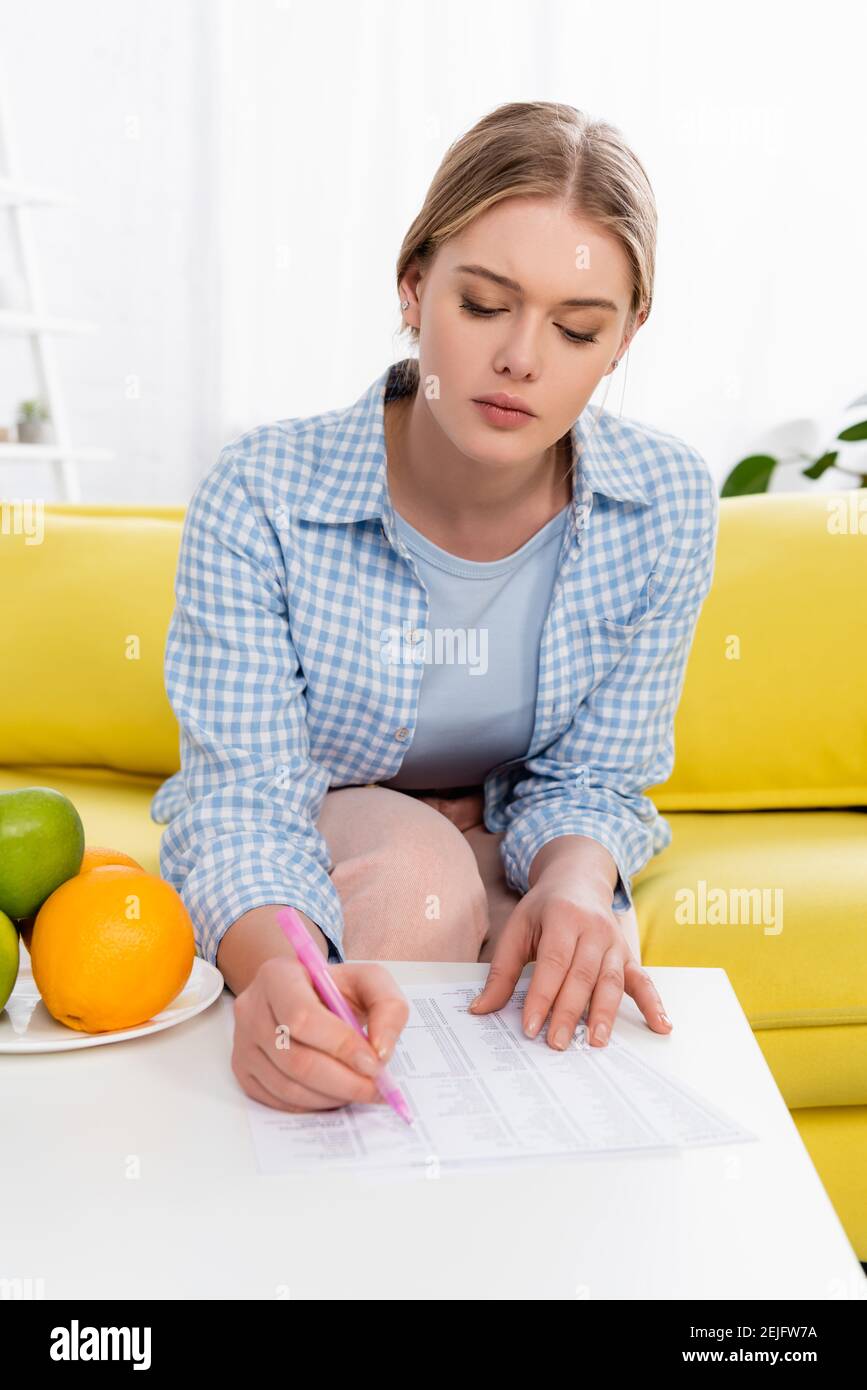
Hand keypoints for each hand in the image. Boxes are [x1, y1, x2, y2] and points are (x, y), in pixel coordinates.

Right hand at [231, 958, 409, 1111]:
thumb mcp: (369, 981)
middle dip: (342, 1080)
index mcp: (278, 976)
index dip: (340, 1045)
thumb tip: (380, 1051)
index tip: (374, 1062)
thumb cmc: (335, 988)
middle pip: (294, 1058)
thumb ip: (388, 1007)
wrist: (304, 994)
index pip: (302, 1017)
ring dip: (331, 1096)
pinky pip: (277, 1100)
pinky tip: (335, 1094)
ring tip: (359, 1090)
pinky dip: (312, 1105)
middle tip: (374, 1088)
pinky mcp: (243, 1070)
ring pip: (286, 1085)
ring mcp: (242, 1042)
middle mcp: (252, 1008)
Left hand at [468, 876, 671, 1048]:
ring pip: (610, 981)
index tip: (530, 1026)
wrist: (578, 879)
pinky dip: (653, 1003)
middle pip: (582, 975)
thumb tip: (480, 1009)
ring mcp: (615, 942)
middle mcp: (593, 929)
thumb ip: (501, 970)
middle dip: (569, 1011)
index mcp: (563, 918)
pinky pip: (643, 980)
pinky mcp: (628, 954)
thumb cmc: (544, 909)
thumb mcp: (517, 928)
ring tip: (594, 1042)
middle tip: (556, 1042)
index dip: (542, 995)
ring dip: (604, 1014)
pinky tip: (661, 1025)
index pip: (553, 962)